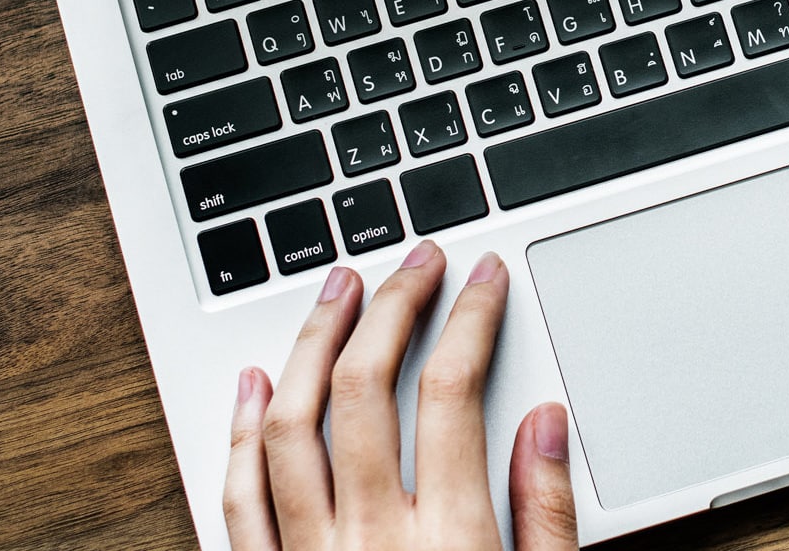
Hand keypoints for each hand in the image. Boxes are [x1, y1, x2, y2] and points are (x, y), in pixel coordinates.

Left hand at [224, 240, 576, 550]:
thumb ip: (546, 515)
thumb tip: (546, 424)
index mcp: (449, 541)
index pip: (452, 393)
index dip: (470, 319)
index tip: (483, 280)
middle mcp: (371, 541)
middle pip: (364, 390)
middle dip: (392, 307)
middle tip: (415, 265)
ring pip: (292, 427)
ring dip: (313, 345)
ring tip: (338, 292)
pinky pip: (241, 498)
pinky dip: (243, 432)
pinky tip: (256, 383)